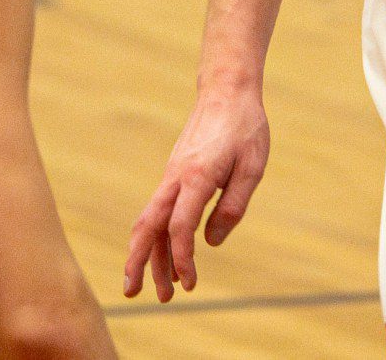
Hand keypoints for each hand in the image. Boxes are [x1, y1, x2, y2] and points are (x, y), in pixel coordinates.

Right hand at [123, 87, 269, 300]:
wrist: (227, 91)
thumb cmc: (244, 127)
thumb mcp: (252, 167)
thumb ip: (233, 206)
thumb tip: (210, 244)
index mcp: (197, 176)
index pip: (180, 226)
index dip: (181, 258)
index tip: (190, 282)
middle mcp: (176, 178)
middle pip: (148, 226)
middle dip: (139, 262)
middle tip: (134, 295)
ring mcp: (171, 176)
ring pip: (151, 221)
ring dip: (149, 255)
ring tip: (157, 289)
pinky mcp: (175, 174)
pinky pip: (160, 211)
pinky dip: (159, 236)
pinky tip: (167, 256)